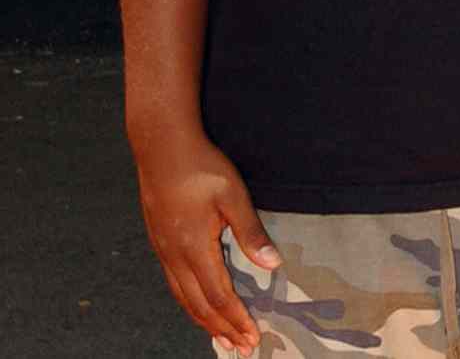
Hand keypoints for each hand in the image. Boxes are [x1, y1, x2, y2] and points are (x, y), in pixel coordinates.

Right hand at [131, 130, 278, 354]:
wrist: (161, 148)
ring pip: (183, 297)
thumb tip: (273, 264)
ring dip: (203, 320)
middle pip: (199, 304)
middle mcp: (175, 256)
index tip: (252, 337)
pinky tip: (196, 305)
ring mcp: (163, 251)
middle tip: (240, 347)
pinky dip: (188, 303)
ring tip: (220, 337)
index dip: (236, 318)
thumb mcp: (233, 195)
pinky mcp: (159, 243)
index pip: (219, 295)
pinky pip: (174, 284)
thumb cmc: (201, 168)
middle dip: (221, 327)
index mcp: (195, 248)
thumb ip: (251, 232)